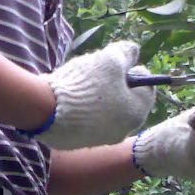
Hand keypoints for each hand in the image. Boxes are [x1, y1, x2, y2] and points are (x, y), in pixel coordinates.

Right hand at [31, 40, 154, 149]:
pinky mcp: (83, 143)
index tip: (116, 65)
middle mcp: (124, 130)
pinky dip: (85, 111)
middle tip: (96, 74)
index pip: (146, 87)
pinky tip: (70, 102)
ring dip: (99, 98)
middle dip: (114, 85)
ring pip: (107, 111)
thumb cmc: (85, 85)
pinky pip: (90, 122)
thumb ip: (126, 52)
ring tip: (80, 87)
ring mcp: (103, 139)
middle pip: (126, 100)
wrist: (48, 111)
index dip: (132, 71)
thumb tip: (133, 51)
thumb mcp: (110, 59)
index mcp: (137, 112)